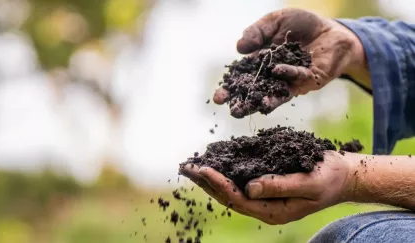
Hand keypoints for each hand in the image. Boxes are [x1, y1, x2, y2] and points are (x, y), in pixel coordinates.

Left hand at [181, 151, 354, 224]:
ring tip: (191, 166)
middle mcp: (264, 207)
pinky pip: (240, 180)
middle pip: (228, 196)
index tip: (202, 169)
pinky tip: (213, 162)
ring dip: (210, 178)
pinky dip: (224, 171)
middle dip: (205, 182)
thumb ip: (280, 186)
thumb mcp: (309, 182)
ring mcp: (264, 197)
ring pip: (230, 189)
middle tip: (185, 167)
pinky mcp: (266, 185)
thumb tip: (249, 187)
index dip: (218, 184)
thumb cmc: (329, 177)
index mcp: (273, 212)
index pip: (238, 199)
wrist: (343, 175)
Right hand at [213, 8, 364, 116]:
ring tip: (246, 110)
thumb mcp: (274, 22)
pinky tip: (275, 72)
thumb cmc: (301, 25)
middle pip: (254, 91)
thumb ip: (256, 32)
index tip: (218, 99)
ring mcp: (290, 81)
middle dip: (240, 101)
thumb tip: (239, 48)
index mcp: (261, 64)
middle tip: (228, 109)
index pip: (242, 78)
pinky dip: (285, 73)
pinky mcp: (307, 80)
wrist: (332, 29)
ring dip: (259, 102)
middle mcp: (273, 77)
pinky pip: (295, 78)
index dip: (230, 88)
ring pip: (272, 94)